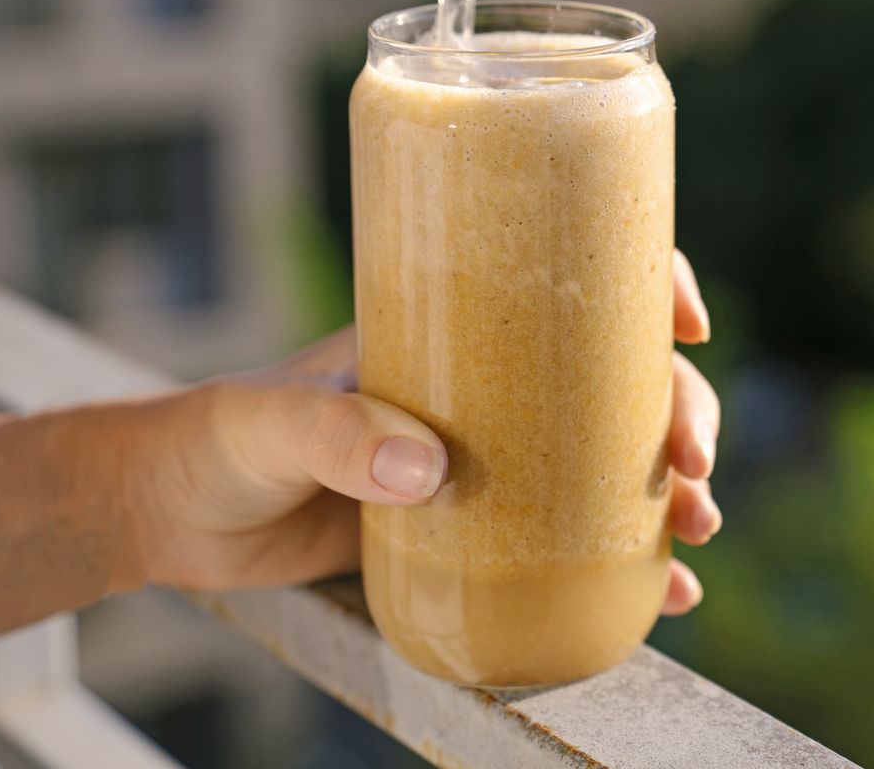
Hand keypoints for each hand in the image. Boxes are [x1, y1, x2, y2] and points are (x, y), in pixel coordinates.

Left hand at [127, 250, 721, 615]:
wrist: (174, 518)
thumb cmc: (215, 440)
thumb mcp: (269, 424)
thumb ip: (338, 437)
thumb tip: (434, 471)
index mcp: (448, 327)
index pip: (564, 278)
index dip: (642, 285)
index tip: (687, 322)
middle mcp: (483, 384)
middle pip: (613, 377)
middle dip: (678, 410)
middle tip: (696, 464)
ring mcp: (485, 457)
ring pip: (607, 458)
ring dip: (670, 489)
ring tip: (699, 531)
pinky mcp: (472, 530)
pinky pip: (568, 541)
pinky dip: (624, 565)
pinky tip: (664, 594)